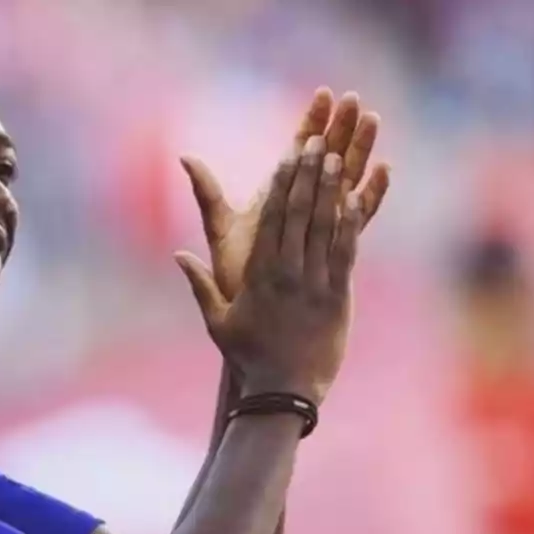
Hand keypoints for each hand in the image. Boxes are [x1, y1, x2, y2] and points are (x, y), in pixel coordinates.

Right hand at [176, 136, 364, 406]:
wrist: (284, 392)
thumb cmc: (249, 357)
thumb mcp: (217, 321)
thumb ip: (199, 285)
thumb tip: (177, 255)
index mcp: (259, 275)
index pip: (273, 219)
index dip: (284, 182)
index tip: (290, 153)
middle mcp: (289, 274)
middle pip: (301, 213)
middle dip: (309, 174)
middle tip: (318, 141)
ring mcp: (315, 284)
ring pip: (325, 227)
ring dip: (332, 189)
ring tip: (338, 157)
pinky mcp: (338, 298)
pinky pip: (345, 253)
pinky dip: (350, 224)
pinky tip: (356, 199)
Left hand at [181, 88, 390, 300]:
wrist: (255, 325)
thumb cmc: (235, 278)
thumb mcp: (221, 230)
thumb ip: (208, 193)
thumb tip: (184, 156)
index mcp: (278, 200)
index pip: (296, 152)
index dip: (310, 122)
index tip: (322, 93)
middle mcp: (302, 210)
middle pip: (326, 160)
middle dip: (341, 128)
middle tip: (355, 98)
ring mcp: (322, 228)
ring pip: (347, 181)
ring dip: (361, 150)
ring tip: (374, 120)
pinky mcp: (337, 250)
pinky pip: (358, 219)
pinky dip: (371, 194)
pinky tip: (384, 171)